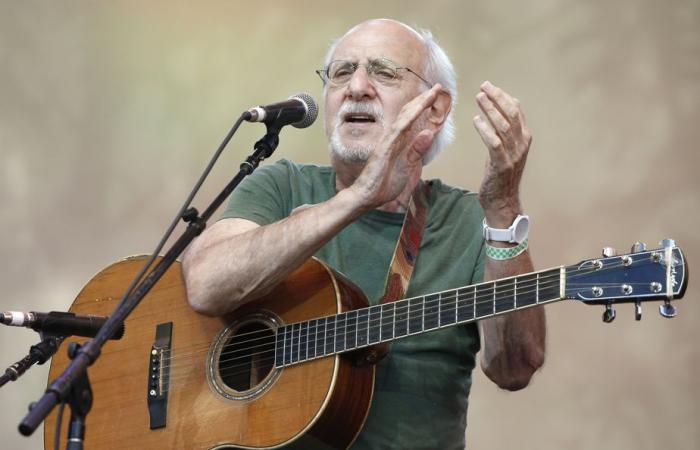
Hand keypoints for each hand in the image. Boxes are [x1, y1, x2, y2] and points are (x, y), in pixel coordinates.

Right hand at [349, 84, 444, 209]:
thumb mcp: (407, 167)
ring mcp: (388, 142)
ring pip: (405, 118)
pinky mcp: (384, 149)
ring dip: (419, 105)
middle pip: (409, 114)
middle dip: (424, 100)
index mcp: (399, 142)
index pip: (412, 120)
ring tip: (432, 93)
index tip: (436, 97)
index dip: (424, 107)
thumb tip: (430, 133)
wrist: (366, 196)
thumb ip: (417, 151)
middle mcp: (393, 138)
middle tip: (438, 87)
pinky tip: (418, 111)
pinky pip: (398, 131)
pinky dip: (409, 119)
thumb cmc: (383, 183)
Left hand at [473, 81, 531, 226]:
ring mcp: (513, 155)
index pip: (517, 111)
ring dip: (490, 109)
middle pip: (512, 114)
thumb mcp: (505, 150)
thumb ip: (505, 132)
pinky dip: (485, 130)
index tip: (491, 86)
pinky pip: (494, 143)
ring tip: (479, 97)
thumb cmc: (500, 175)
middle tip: (484, 86)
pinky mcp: (502, 164)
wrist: (502, 201)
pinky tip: (476, 120)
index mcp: (524, 139)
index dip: (504, 97)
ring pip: (503, 126)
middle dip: (498, 98)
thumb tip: (500, 110)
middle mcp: (522, 144)